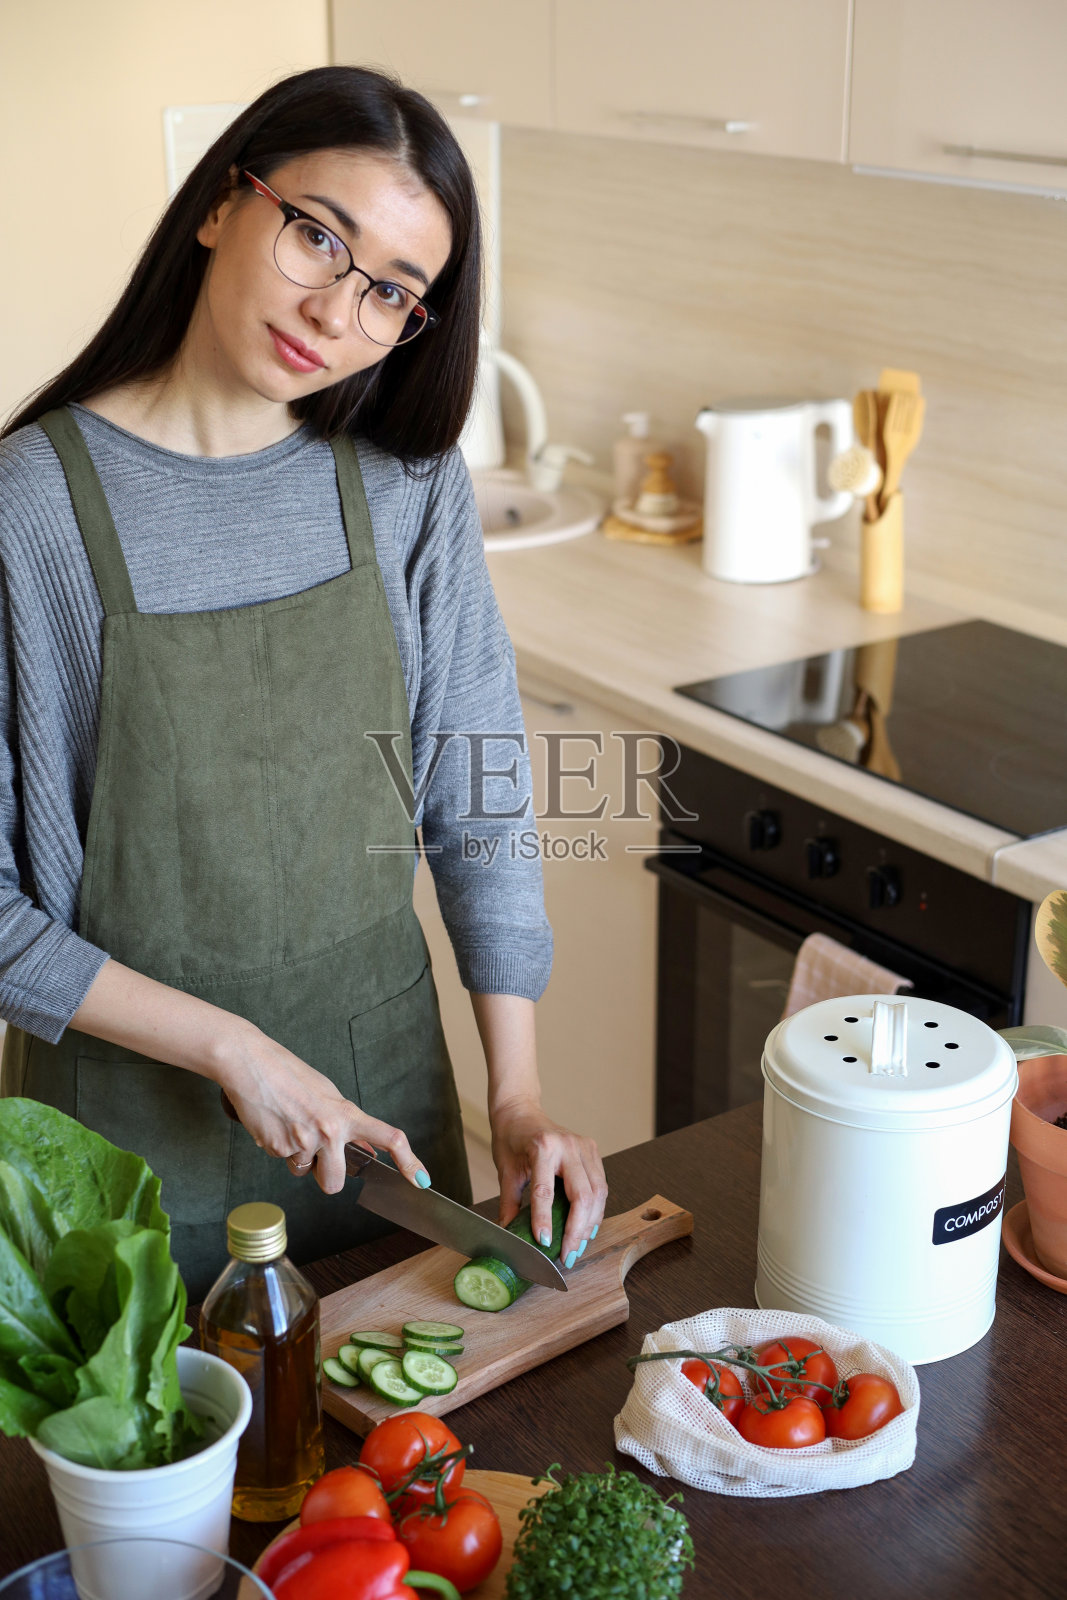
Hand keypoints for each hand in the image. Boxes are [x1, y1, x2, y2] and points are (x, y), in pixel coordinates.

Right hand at [215, 1022, 428, 1195]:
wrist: (250, 1063)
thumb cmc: (288, 1074)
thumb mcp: (327, 1094)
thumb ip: (347, 1124)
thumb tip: (366, 1149)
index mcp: (346, 1113)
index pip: (389, 1137)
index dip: (409, 1161)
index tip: (421, 1179)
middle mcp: (328, 1130)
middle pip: (334, 1183)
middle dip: (324, 1175)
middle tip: (314, 1151)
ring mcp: (302, 1141)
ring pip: (304, 1173)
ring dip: (298, 1160)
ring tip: (289, 1126)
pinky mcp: (276, 1148)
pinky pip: (282, 1161)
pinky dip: (278, 1148)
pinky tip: (274, 1123)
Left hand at [490, 1098, 606, 1268]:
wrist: (521, 1111)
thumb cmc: (511, 1139)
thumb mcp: (505, 1171)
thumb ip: (509, 1205)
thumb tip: (509, 1238)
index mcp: (542, 1148)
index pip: (546, 1191)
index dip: (546, 1220)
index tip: (545, 1244)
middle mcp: (568, 1145)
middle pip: (583, 1195)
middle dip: (577, 1230)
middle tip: (568, 1256)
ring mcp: (585, 1146)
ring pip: (598, 1193)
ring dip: (590, 1224)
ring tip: (578, 1246)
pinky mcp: (593, 1150)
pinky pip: (601, 1186)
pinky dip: (595, 1210)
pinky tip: (587, 1227)